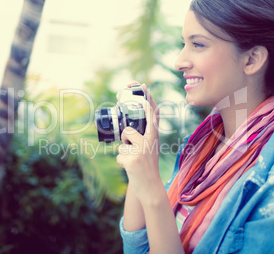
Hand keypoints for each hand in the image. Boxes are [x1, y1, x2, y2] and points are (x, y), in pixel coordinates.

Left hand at [116, 82, 162, 204]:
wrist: (151, 187)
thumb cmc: (148, 165)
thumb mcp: (151, 148)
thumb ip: (144, 135)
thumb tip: (127, 126)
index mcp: (154, 136)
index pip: (151, 114)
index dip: (146, 99)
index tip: (141, 85)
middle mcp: (150, 141)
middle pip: (128, 130)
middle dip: (125, 137)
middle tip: (130, 145)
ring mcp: (141, 151)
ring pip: (122, 143)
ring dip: (124, 152)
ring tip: (133, 160)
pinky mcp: (132, 161)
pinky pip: (119, 156)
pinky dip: (122, 162)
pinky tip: (131, 168)